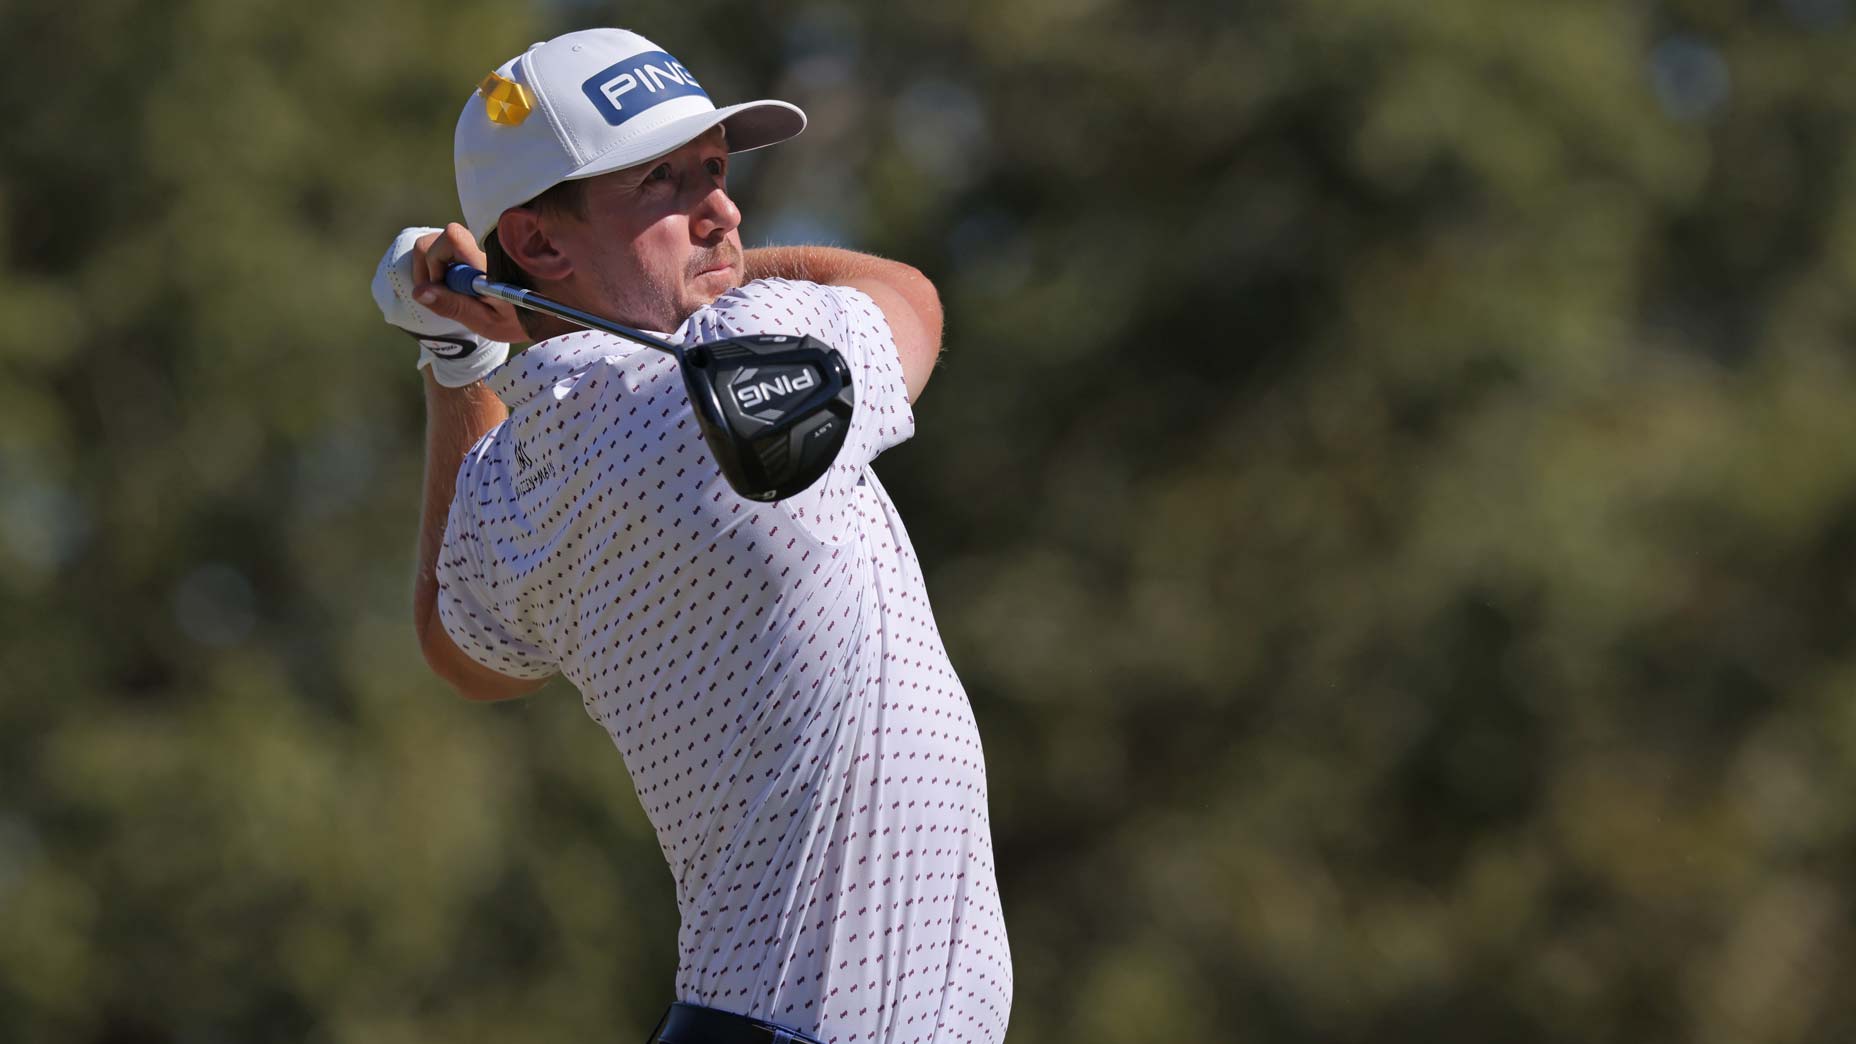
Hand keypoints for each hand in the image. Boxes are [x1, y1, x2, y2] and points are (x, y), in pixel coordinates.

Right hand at [410, 223, 526, 344]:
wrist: (545, 313)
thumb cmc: (518, 320)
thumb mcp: (487, 321)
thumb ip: (454, 306)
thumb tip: (420, 291)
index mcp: (487, 261)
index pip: (452, 236)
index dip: (435, 261)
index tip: (442, 288)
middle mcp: (482, 247)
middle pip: (437, 239)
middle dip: (430, 266)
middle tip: (442, 293)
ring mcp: (478, 246)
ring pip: (438, 243)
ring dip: (435, 267)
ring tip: (450, 293)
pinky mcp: (476, 250)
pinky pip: (448, 251)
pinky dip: (445, 268)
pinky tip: (458, 287)